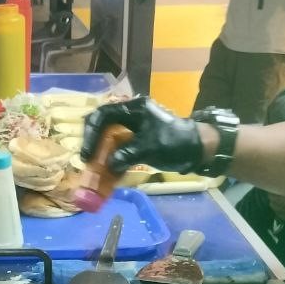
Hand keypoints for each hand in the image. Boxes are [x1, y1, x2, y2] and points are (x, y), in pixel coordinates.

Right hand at [80, 97, 207, 174]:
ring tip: (94, 168)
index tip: (87, 154)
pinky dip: (111, 159)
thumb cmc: (176, 143)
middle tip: (87, 160)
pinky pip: (117, 148)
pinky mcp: (136, 140)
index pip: (103, 115)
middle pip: (102, 124)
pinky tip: (107, 173)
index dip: (91, 133)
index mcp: (133, 109)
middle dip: (93, 143)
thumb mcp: (150, 148)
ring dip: (100, 152)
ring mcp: (133, 128)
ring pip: (108, 137)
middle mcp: (130, 115)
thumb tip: (109, 166)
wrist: (198, 149)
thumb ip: (127, 155)